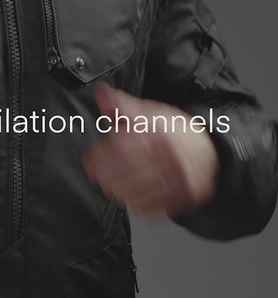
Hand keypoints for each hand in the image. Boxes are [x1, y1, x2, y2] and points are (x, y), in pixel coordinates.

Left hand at [81, 82, 219, 217]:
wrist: (208, 151)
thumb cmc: (173, 132)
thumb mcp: (147, 112)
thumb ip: (120, 105)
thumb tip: (102, 93)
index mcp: (162, 130)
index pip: (123, 146)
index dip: (101, 155)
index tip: (89, 159)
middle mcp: (174, 154)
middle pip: (128, 169)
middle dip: (106, 172)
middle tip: (97, 172)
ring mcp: (181, 177)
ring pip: (137, 189)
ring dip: (117, 188)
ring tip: (109, 182)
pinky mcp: (185, 196)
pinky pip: (153, 205)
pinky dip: (134, 201)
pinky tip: (127, 194)